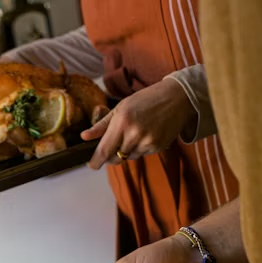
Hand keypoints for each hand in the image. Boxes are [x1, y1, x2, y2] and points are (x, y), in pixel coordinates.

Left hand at [81, 77, 195, 168]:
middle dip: (111, 156)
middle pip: (115, 158)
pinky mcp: (158, 147)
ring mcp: (147, 141)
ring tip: (135, 132)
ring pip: (128, 157)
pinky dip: (140, 148)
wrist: (177, 98)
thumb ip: (101, 125)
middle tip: (115, 143)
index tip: (91, 165)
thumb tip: (84, 137)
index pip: (104, 150)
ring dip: (126, 151)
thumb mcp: (120, 108)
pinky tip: (146, 134)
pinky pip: (142, 154)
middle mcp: (134, 133)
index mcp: (122, 121)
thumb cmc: (145, 100)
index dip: (96, 161)